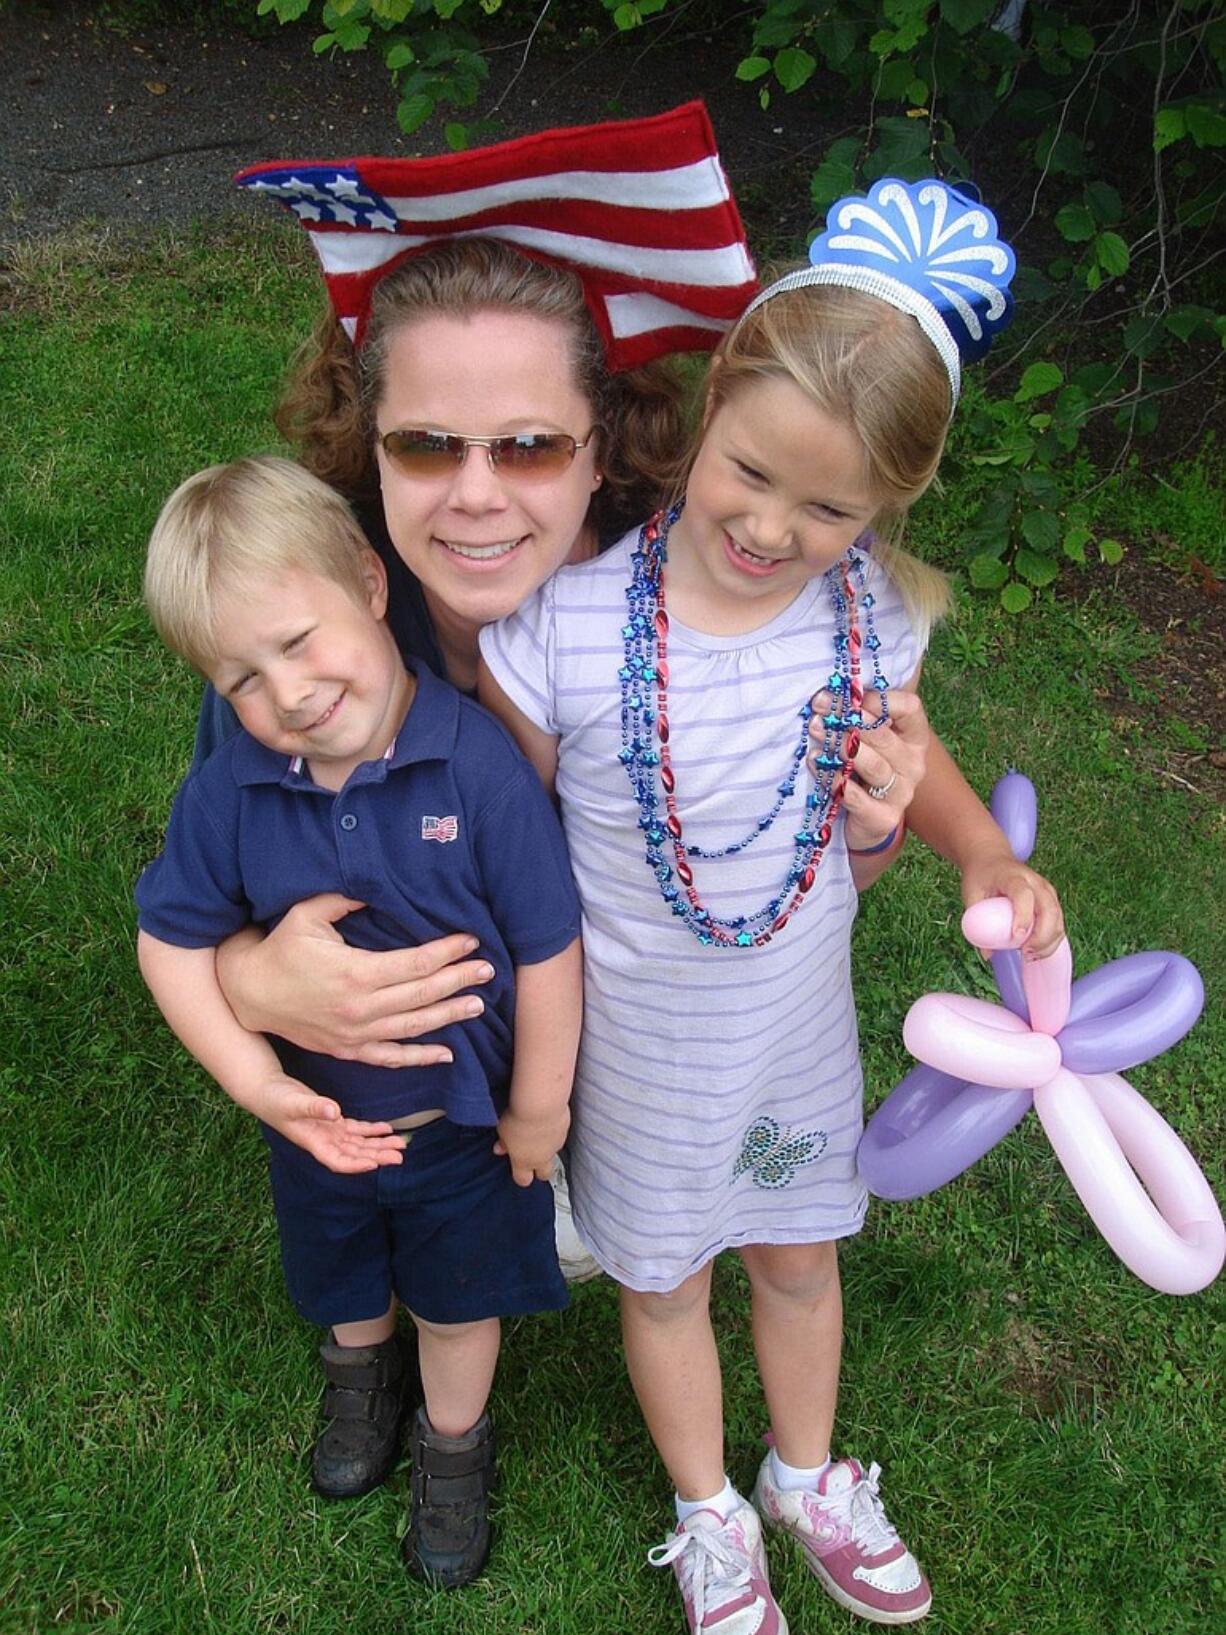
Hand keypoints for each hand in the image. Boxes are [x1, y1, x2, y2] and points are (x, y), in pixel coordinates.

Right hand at [214, 894, 494, 1067]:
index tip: (471, 941)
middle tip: (488, 970)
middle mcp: (360, 1007)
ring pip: (414, 1027)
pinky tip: (447, 1053)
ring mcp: (355, 1033)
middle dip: (458, 980)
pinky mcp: (348, 1050)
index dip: (447, 952)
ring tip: (478, 1004)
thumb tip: (378, 885)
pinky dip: (420, 1057)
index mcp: (355, 972)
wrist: (249, 994)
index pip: (416, 963)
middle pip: (422, 995)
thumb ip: (344, 898)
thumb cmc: (280, 948)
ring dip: (449, 1016)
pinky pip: (390, 1058)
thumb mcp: (307, 914)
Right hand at [258, 1075, 407, 1173]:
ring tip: (400, 1144)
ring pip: (359, 1143)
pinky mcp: (331, 1120)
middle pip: (355, 1154)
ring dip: (379, 1144)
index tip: (375, 1164)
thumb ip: (313, 1107)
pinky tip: (386, 1129)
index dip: (356, 1165)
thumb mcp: (293, 1102)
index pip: (338, 1161)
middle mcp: (323, 1141)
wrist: (265, 1090)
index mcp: (313, 1142)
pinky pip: (355, 1130)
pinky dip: (371, 1130)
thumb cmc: (274, 1099)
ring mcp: (328, 1132)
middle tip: (400, 1156)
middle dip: (377, 1156)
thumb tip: (334, 1112)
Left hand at [493, 1106, 569, 1187]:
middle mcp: (542, 1158)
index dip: (520, 1176)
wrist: (541, 1104)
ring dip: (546, 1148)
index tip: (517, 1168)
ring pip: (553, 1154)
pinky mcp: (564, 1131)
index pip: (523, 1180)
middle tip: (531, 1157)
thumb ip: (503, 1143)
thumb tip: (499, 1148)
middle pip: (545, 1175)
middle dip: (539, 1170)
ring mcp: (555, 1145)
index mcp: (523, 1162)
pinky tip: (546, 1121)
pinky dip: (553, 1132)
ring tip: (537, 1133)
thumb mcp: (503, 1131)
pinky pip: (559, 1136)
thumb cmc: (521, 1117)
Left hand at [809, 688, 929, 848]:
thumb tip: (830, 690)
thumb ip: (859, 716)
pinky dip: (836, 781)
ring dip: (842, 746)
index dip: (880, 699)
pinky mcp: (884, 818)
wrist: (862, 820)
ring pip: (874, 766)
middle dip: (849, 718)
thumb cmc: (861, 768)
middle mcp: (913, 764)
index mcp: (913, 737)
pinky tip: (817, 764)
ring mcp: (902, 793)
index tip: (850, 695)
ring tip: (816, 731)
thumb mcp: (866, 740)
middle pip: (884, 737)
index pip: (910, 708)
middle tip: (818, 706)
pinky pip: (858, 798)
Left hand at [960, 848, 1064, 960]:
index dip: (1023, 916)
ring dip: (1049, 941)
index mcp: (1013, 876)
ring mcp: (1046, 890)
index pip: (1023, 895)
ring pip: (1058, 918)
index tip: (1017, 938)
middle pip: (1049, 909)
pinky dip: (1052, 940)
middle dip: (1042, 936)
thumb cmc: (980, 877)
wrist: (991, 858)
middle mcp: (1035, 882)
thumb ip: (976, 923)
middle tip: (1025, 953)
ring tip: (1030, 956)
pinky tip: (1037, 951)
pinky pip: (1058, 922)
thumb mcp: (971, 894)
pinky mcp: (1051, 899)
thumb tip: (987, 955)